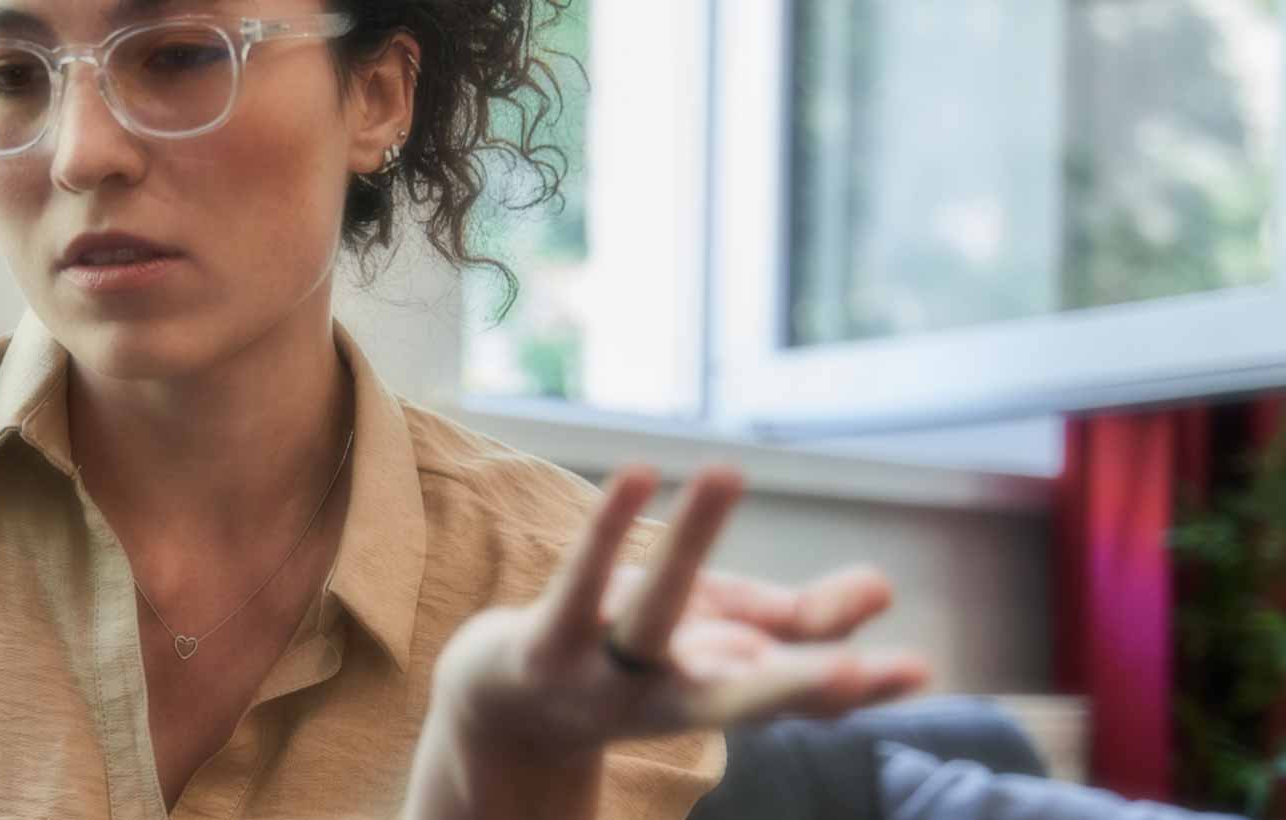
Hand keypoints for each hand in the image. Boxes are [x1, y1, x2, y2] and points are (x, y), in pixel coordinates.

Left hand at [429, 464, 929, 763]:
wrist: (506, 705)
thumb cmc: (631, 661)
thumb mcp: (720, 638)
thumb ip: (800, 622)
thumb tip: (885, 587)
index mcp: (721, 696)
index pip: (799, 699)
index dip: (859, 688)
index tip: (919, 670)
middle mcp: (667, 699)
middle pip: (738, 698)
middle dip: (799, 688)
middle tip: (860, 675)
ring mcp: (601, 674)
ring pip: (651, 619)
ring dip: (685, 547)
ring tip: (730, 471)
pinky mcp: (545, 641)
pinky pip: (577, 579)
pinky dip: (605, 526)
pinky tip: (640, 473)